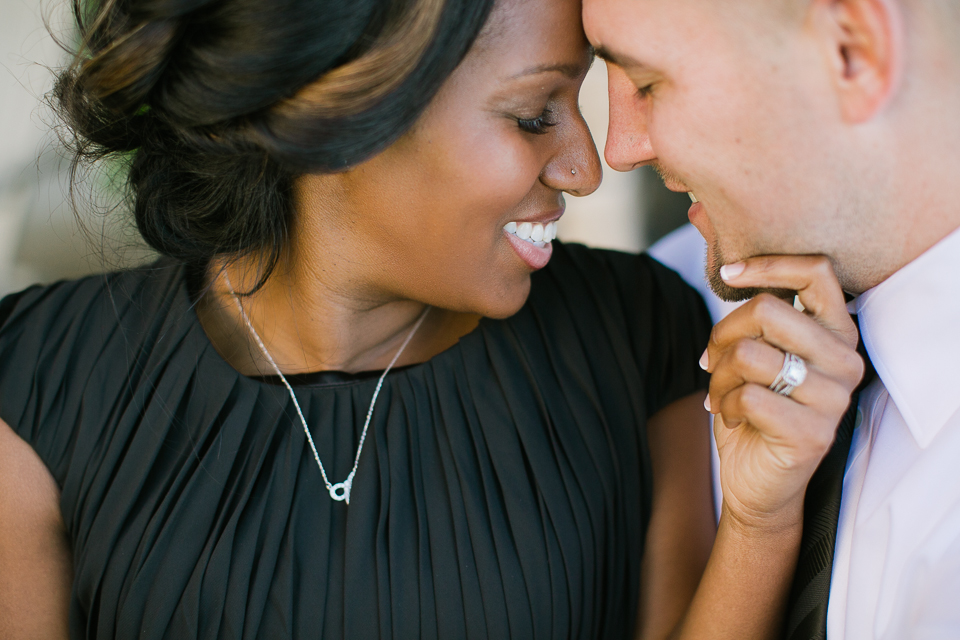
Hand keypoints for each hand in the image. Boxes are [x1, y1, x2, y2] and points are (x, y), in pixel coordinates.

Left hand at [702, 256, 864, 529]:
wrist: (757, 482)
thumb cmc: (755, 411)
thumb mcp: (759, 354)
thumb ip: (760, 320)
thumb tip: (734, 275)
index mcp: (838, 334)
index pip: (816, 272)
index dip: (767, 265)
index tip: (727, 274)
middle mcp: (846, 361)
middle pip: (768, 310)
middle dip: (723, 332)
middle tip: (711, 359)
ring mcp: (834, 399)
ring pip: (750, 353)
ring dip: (718, 374)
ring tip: (719, 393)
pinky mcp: (813, 433)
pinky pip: (747, 395)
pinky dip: (722, 404)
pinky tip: (729, 416)